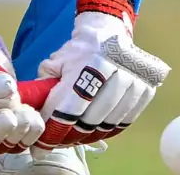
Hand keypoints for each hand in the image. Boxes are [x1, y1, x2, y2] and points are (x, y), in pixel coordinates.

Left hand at [34, 0, 169, 150]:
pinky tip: (91, 131)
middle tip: (54, 143)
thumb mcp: (55, 62)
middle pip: (88, 121)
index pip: (68, 108)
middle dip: (67, 137)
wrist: (108, 31)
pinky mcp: (146, 90)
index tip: (39, 148)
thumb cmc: (79, 51)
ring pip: (106, 125)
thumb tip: (33, 117)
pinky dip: (105, 131)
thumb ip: (43, 88)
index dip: (52, 131)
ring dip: (86, 136)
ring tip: (71, 138)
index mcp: (89, 63)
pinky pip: (123, 122)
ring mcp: (134, 81)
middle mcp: (116, 72)